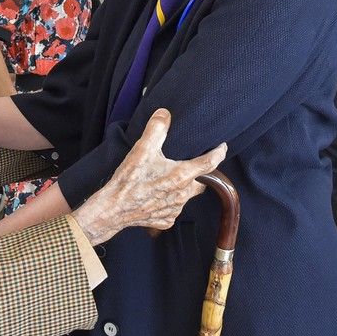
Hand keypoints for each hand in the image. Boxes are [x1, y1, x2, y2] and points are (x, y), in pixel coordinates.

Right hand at [72, 109, 224, 245]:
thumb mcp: (142, 149)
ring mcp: (175, 210)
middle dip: (198, 175)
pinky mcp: (165, 221)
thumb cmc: (129, 180)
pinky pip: (173, 210)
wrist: (113, 209)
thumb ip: (156, 128)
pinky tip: (156, 195)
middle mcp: (183, 195)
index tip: (222, 147)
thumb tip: (165, 114)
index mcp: (181, 176)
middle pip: (200, 183)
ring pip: (186, 197)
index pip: (210, 163)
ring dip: (181, 188)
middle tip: (188, 165)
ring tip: (167, 180)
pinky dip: (168, 202)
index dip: (218, 153)